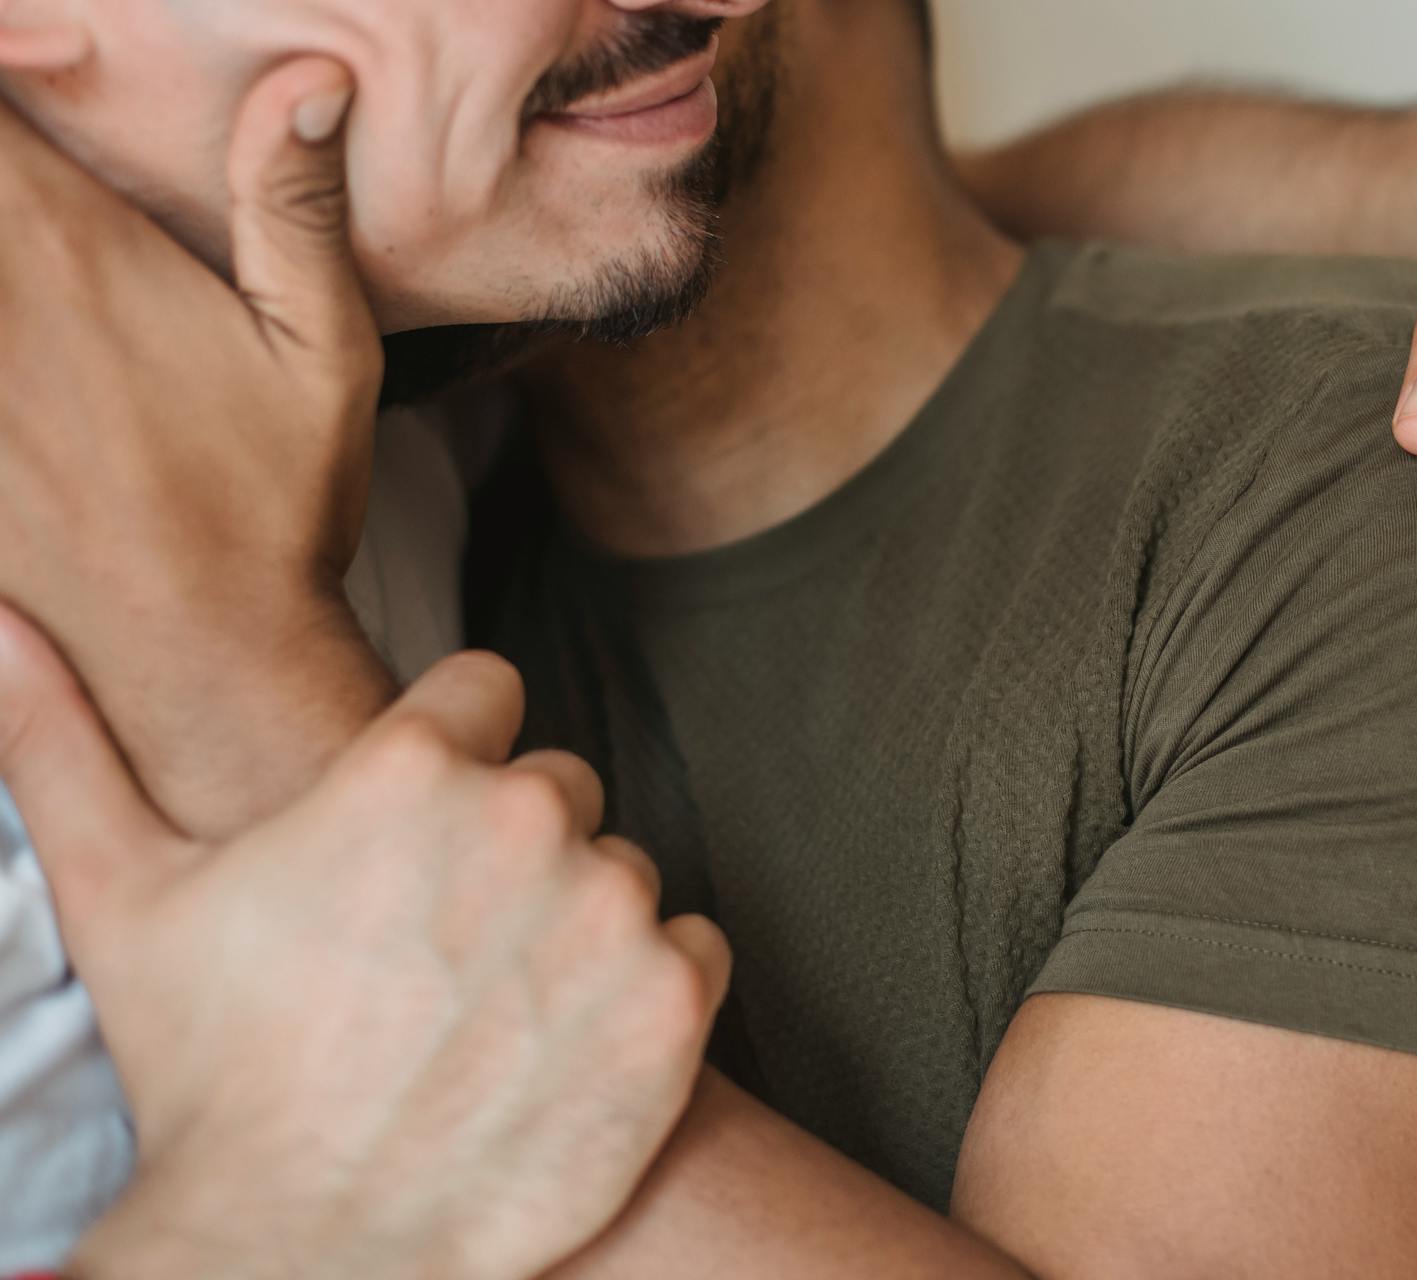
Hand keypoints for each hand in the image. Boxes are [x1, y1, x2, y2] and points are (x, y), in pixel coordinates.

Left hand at [0, 58, 389, 835]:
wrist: (199, 652)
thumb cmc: (272, 502)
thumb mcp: (322, 350)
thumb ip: (295, 205)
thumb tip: (310, 80)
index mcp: (68, 244)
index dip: (6, 75)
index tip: (34, 83)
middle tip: (48, 231)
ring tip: (48, 327)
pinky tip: (26, 390)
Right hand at [0, 610, 730, 1279]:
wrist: (304, 1253)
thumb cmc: (212, 1074)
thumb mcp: (123, 898)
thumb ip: (60, 743)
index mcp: (409, 767)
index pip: (485, 692)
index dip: (448, 762)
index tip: (408, 842)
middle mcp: (525, 818)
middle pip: (556, 786)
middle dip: (510, 848)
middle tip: (436, 949)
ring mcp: (610, 911)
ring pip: (621, 869)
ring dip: (576, 923)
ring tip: (488, 1010)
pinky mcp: (674, 1002)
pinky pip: (694, 945)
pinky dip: (647, 990)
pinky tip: (560, 1046)